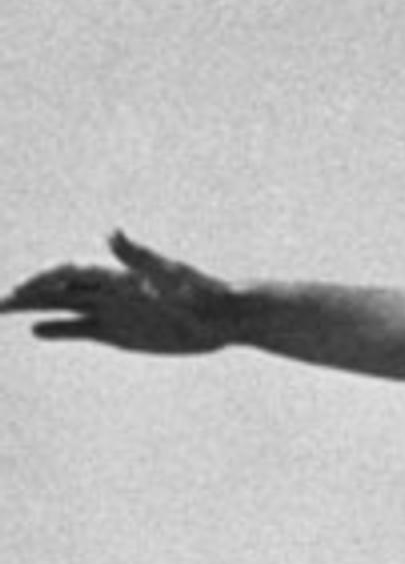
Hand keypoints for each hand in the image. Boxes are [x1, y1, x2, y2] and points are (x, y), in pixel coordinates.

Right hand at [5, 231, 232, 354]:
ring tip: (3, 309)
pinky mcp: (120, 332)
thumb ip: (137, 255)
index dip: (43, 280)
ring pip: (62, 308)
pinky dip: (59, 330)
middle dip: (26, 293)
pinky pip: (82, 329)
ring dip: (33, 308)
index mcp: (115, 273)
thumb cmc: (201, 292)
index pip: (68, 274)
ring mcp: (111, 310)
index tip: (20, 290)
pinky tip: (37, 330)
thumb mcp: (168, 274)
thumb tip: (111, 231)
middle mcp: (107, 290)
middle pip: (57, 289)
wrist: (224, 317)